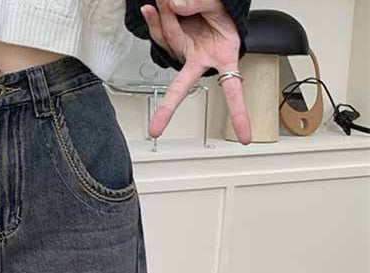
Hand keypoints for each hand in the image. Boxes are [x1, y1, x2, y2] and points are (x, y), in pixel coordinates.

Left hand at [141, 0, 251, 143]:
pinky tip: (151, 9)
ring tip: (170, 2)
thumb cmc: (224, 11)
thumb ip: (201, 4)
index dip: (239, 113)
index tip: (244, 136)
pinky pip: (158, 33)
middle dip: (168, 109)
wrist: (213, 2)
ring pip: (168, 39)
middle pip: (181, 86)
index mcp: (221, 57)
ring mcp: (182, 52)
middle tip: (156, 129)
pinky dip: (155, 20)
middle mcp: (199, 60)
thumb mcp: (221, 7)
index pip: (232, 88)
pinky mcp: (170, 42)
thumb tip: (175, 6)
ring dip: (167, 19)